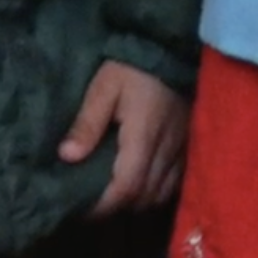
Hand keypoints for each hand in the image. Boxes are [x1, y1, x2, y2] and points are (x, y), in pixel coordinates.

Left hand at [59, 60, 188, 217]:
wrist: (169, 49)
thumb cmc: (132, 68)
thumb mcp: (104, 87)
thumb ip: (87, 122)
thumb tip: (67, 157)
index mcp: (143, 136)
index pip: (127, 186)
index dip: (105, 205)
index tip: (82, 209)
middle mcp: (167, 148)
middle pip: (144, 196)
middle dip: (118, 206)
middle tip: (94, 202)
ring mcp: (182, 149)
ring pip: (161, 194)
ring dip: (137, 201)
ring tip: (116, 194)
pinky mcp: (189, 146)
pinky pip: (175, 183)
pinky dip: (156, 191)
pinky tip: (141, 183)